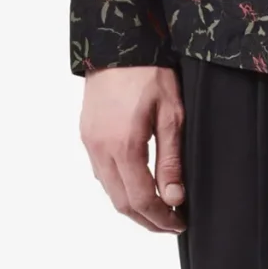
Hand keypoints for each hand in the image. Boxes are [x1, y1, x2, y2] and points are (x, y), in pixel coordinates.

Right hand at [79, 63, 186, 232]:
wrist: (117, 45)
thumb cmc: (149, 73)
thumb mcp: (171, 115)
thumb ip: (171, 160)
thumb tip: (174, 198)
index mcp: (123, 145)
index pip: (141, 199)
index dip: (161, 218)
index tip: (180, 223)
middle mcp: (100, 149)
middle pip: (121, 203)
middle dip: (147, 220)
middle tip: (171, 223)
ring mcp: (90, 143)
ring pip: (109, 191)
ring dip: (133, 206)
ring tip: (159, 208)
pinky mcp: (87, 136)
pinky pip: (102, 174)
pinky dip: (120, 188)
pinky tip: (139, 186)